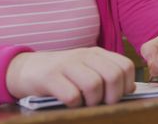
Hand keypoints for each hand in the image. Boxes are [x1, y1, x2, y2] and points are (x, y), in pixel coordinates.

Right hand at [6, 47, 134, 106]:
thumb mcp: (86, 68)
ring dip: (93, 101)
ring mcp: (67, 64)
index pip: (125, 66)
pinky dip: (74, 104)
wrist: (27, 69)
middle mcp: (83, 55)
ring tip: (85, 103)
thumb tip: (130, 89)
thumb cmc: (62, 74)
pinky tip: (70, 102)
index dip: (126, 85)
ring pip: (94, 85)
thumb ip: (106, 74)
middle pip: (113, 75)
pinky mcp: (50, 77)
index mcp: (96, 53)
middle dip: (113, 96)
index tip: (118, 96)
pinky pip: (72, 95)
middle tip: (103, 104)